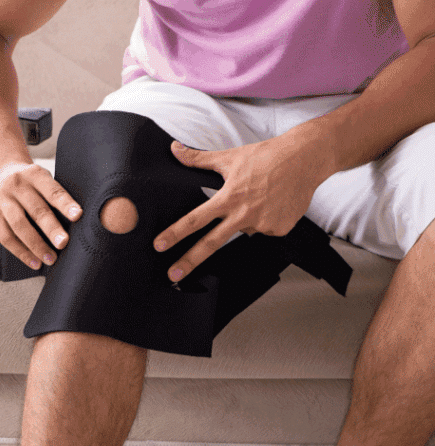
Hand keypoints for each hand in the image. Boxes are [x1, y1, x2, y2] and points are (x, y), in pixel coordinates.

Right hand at [0, 162, 82, 268]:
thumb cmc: (27, 181)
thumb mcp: (41, 179)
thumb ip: (53, 197)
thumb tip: (72, 225)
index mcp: (34, 174)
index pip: (52, 190)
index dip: (65, 203)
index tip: (77, 215)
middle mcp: (16, 185)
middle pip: (35, 210)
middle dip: (51, 229)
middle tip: (63, 243)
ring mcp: (1, 199)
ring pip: (19, 226)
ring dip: (36, 245)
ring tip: (50, 258)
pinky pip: (6, 237)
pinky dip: (21, 252)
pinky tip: (34, 261)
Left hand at [154, 136, 329, 280]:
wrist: (307, 158)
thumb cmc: (268, 156)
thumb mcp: (230, 156)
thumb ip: (199, 159)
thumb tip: (174, 149)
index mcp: (229, 197)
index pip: (195, 219)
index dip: (175, 233)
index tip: (159, 245)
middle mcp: (244, 213)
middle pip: (211, 243)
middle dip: (189, 261)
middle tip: (173, 275)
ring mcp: (262, 224)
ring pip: (243, 230)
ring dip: (245, 219)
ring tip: (260, 196)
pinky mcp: (278, 229)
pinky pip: (263, 230)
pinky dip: (264, 219)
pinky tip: (273, 203)